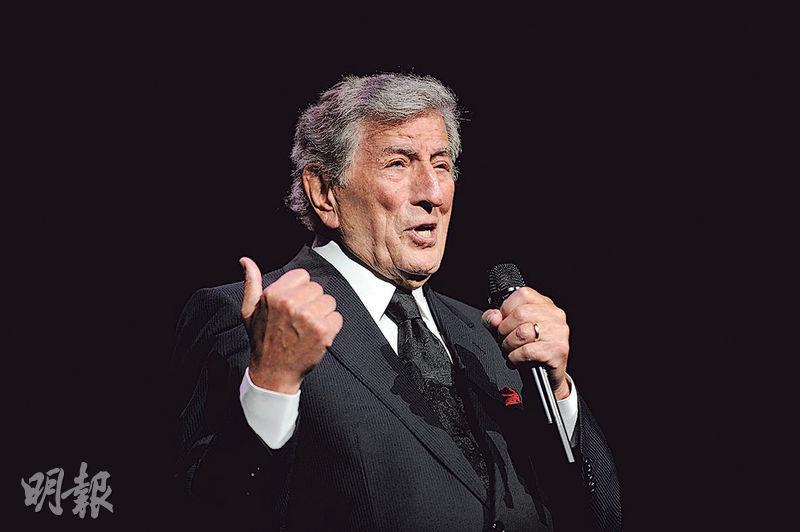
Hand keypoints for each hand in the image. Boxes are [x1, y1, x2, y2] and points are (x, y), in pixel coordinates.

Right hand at [240, 257, 342, 393]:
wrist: (272, 372)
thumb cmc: (262, 339)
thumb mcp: (249, 310)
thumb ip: (251, 282)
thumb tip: (246, 260)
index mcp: (275, 294)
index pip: (303, 276)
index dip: (299, 289)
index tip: (293, 304)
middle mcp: (292, 303)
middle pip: (317, 288)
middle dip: (311, 301)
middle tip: (299, 319)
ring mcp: (309, 318)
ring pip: (329, 302)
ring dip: (322, 314)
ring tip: (307, 327)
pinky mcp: (324, 332)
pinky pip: (337, 317)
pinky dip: (330, 327)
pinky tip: (316, 335)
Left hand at [481, 287, 570, 399]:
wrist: (547, 377)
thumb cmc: (529, 350)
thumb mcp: (509, 331)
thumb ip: (496, 320)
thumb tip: (493, 317)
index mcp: (544, 304)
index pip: (522, 295)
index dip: (506, 310)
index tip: (504, 323)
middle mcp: (555, 316)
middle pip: (520, 314)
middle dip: (504, 330)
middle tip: (505, 340)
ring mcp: (558, 332)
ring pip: (522, 333)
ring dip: (509, 345)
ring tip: (510, 350)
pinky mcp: (557, 350)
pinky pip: (527, 351)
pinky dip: (515, 357)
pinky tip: (517, 359)